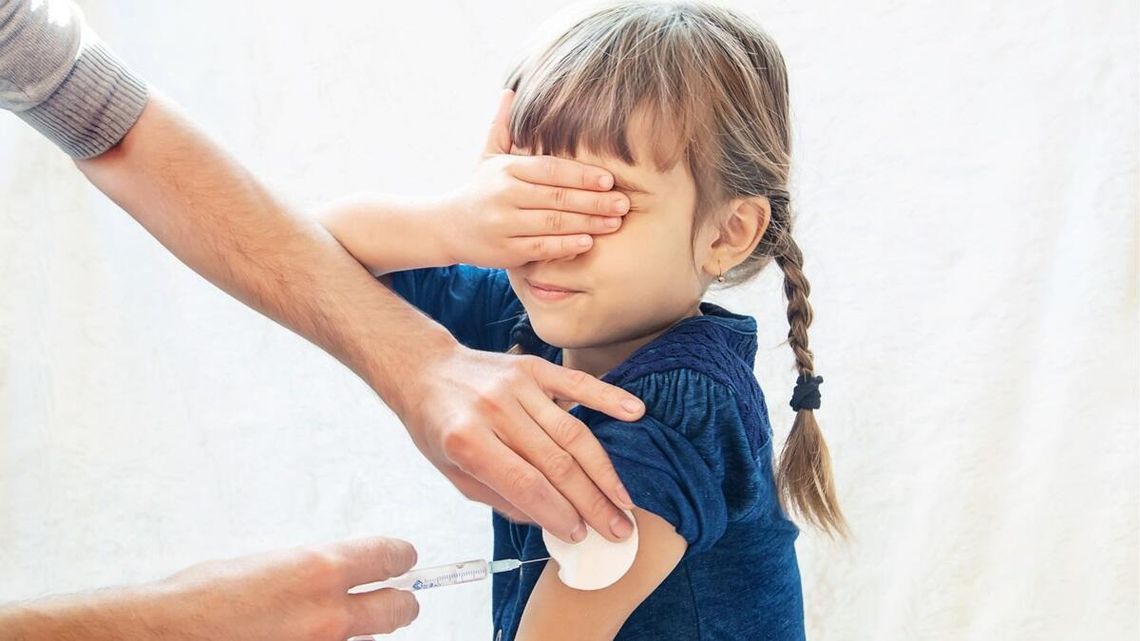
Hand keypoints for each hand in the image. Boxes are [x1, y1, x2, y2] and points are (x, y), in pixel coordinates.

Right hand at [153, 537, 419, 638]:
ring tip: (331, 627)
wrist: (165, 635)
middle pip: (401, 608)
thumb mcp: (266, 564)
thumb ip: (311, 570)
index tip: (403, 560)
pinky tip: (307, 640)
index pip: (390, 557)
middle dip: (399, 601)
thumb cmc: (202, 599)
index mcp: (319, 569)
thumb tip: (335, 574)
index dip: (400, 558)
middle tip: (394, 599)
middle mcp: (328, 613)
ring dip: (359, 633)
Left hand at [395, 344, 643, 543]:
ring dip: (603, 470)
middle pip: (556, 463)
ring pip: (572, 432)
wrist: (425, 371)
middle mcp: (494, 410)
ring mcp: (517, 385)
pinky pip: (577, 384)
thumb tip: (551, 522)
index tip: (581, 535)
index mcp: (467, 440)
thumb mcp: (453, 473)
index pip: (526, 485)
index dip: (558, 514)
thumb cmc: (438, 428)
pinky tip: (635, 414)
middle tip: (617, 528)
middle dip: (591, 502)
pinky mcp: (533, 367)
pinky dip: (609, 398)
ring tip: (624, 500)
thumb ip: (501, 498)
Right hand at [437, 89, 630, 267]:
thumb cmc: (480, 189)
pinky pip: (540, 248)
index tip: (609, 179)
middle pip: (556, 197)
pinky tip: (588, 242)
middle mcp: (504, 195)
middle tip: (624, 203)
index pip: (550, 170)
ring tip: (615, 222)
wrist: (447, 226)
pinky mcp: (505, 251)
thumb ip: (502, 126)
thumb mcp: (488, 156)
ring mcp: (504, 224)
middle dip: (594, 201)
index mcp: (507, 170)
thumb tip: (510, 90)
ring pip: (552, 223)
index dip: (581, 174)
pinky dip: (565, 246)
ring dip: (587, 223)